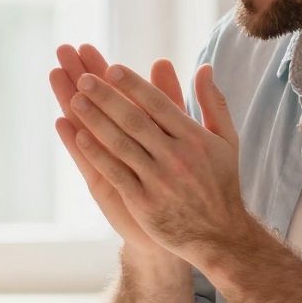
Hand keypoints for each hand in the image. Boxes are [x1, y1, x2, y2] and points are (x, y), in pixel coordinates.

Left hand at [67, 58, 251, 269]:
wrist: (219, 236)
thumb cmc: (221, 183)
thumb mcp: (226, 140)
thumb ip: (213, 102)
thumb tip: (204, 67)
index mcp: (194, 138)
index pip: (158, 104)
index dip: (134, 85)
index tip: (111, 68)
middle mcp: (176, 156)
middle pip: (135, 120)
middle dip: (107, 97)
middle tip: (83, 76)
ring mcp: (158, 180)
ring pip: (121, 144)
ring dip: (95, 120)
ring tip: (75, 99)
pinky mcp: (144, 202)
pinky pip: (116, 173)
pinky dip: (97, 154)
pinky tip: (78, 136)